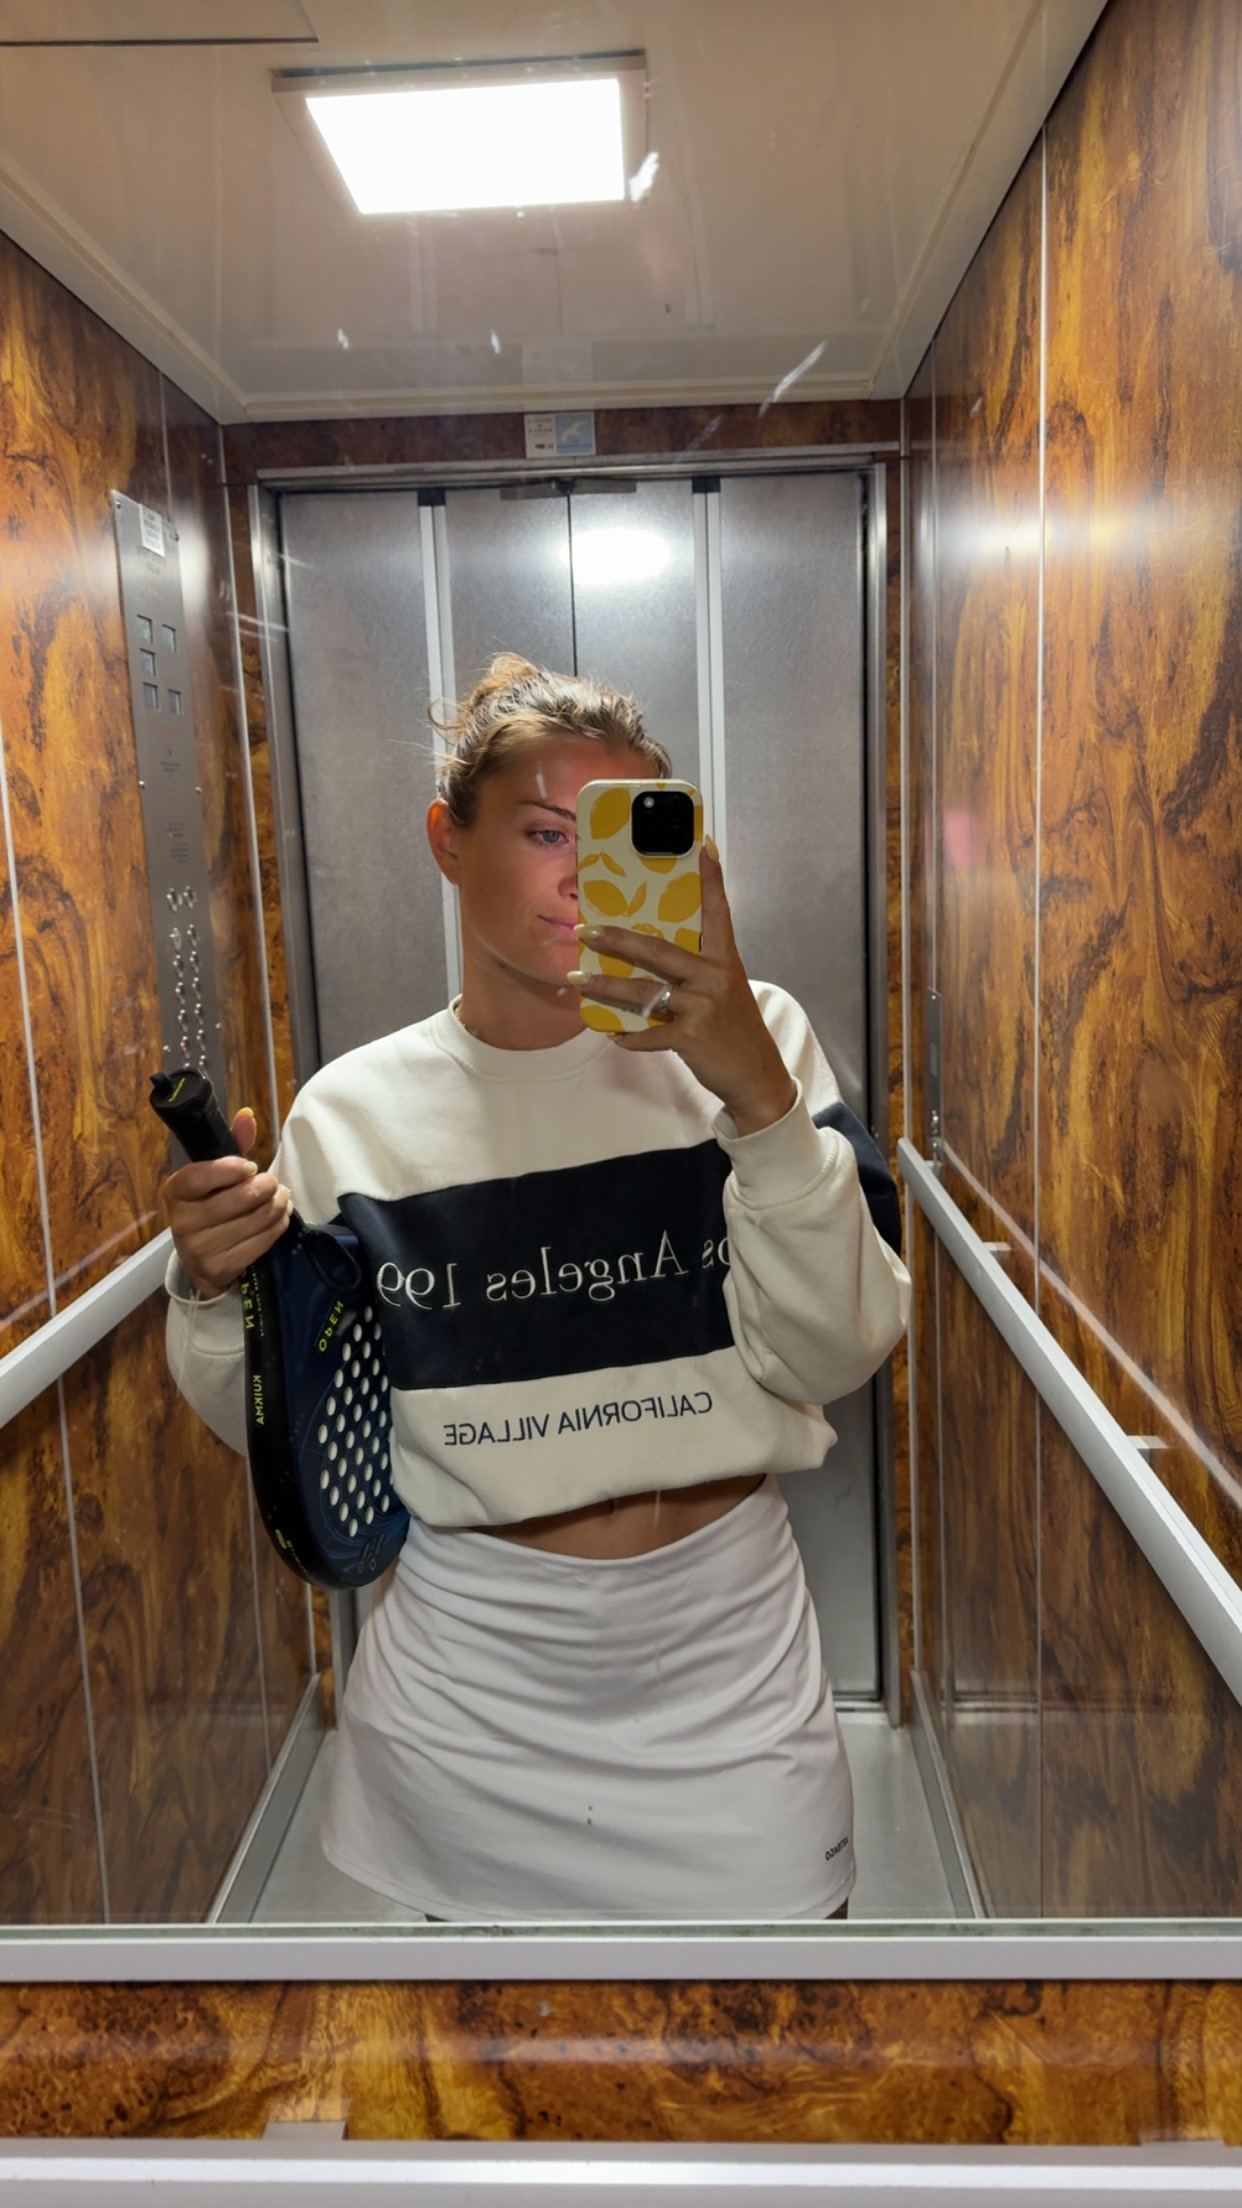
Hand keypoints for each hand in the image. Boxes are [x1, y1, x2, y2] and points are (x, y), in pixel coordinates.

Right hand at [160, 1107, 292, 1296]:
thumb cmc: (210, 1206)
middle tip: (273, 1182)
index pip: (198, 1177)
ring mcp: (199, 1249)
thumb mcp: (214, 1176)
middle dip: (264, 1187)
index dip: (229, 1169)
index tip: (250, 1166)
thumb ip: (231, 1145)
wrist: (201, 1260)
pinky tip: (280, 1216)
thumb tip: (248, 1115)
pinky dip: (278, 1225)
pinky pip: (261, 1242)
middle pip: (235, 1200)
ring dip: (277, 1205)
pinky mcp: (219, 1268)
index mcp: (175, 1192)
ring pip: (253, 1221)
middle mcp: (181, 1222)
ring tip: (281, 1197)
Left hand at [569, 841, 796, 1134]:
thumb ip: (697, 973)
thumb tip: (652, 962)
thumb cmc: (736, 1031)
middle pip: (658, 951)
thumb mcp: (726, 992)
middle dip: (617, 939)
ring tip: (578, 978)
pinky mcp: (692, 1037)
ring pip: (643, 992)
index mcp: (725, 961)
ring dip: (605, 987)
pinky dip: (628, 1037)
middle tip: (586, 929)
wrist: (758, 1076)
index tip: (703, 847)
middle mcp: (714, 978)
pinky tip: (612, 1035)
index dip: (711, 880)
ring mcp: (702, 1007)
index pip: (719, 913)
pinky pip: (648, 1033)